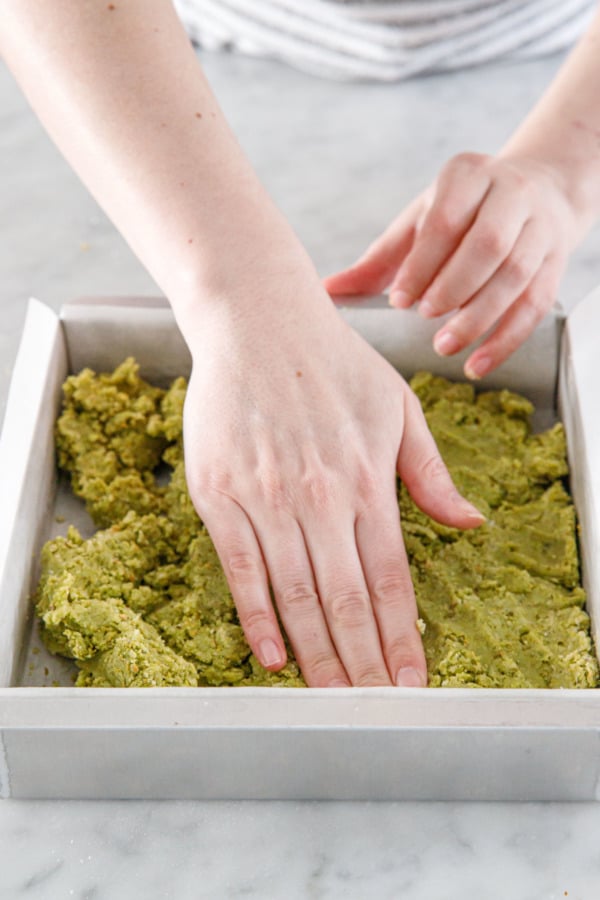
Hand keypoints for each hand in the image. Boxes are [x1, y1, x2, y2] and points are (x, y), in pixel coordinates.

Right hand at [182, 276, 483, 686]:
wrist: (258, 323)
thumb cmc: (333, 364)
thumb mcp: (399, 408)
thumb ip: (431, 472)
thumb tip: (472, 523)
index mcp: (369, 479)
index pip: (393, 578)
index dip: (403, 636)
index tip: (412, 682)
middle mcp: (321, 496)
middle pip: (346, 600)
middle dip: (363, 663)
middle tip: (373, 711)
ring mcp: (267, 498)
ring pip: (296, 595)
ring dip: (316, 655)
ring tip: (332, 700)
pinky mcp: (220, 494)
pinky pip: (241, 569)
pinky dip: (257, 618)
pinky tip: (272, 656)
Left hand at [325, 153, 580, 377]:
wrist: (535, 193)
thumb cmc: (461, 214)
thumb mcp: (419, 223)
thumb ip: (378, 260)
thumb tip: (328, 292)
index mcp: (466, 176)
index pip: (446, 220)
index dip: (423, 263)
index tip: (400, 300)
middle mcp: (510, 195)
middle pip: (488, 245)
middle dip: (453, 287)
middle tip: (425, 318)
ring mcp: (539, 227)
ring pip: (515, 275)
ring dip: (479, 317)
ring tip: (445, 345)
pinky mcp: (555, 260)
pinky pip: (535, 305)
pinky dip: (506, 340)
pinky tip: (478, 364)